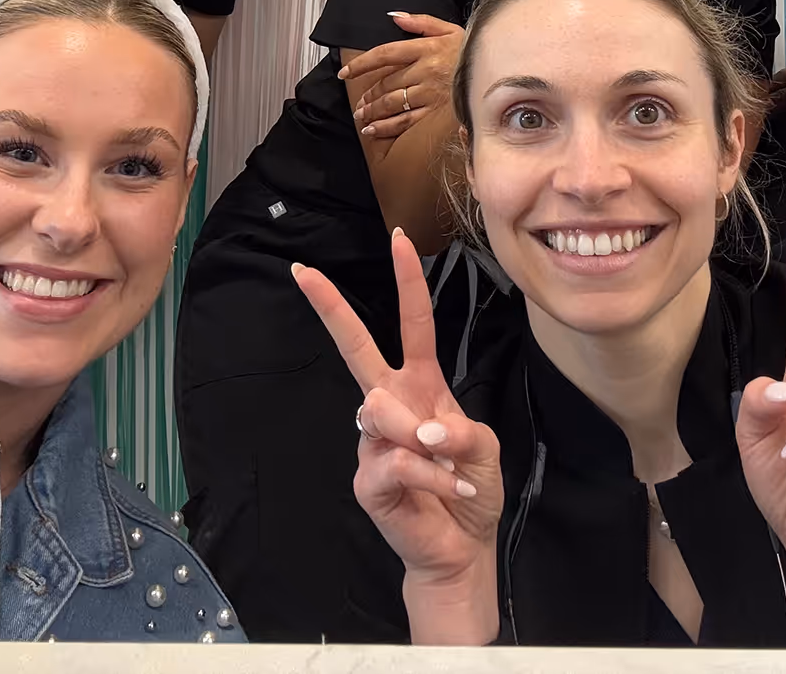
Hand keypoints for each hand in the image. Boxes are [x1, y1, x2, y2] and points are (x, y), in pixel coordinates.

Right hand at [293, 234, 502, 643]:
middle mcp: (391, 404)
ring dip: (425, 440)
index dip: (407, 282)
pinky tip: (442, 488)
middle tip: (303, 272)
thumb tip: (419, 429)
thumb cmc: (470, 489)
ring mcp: (372, 440)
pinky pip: (393, 460)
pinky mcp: (366, 478)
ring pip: (382, 411)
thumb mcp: (482, 449)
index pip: (412, 325)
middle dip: (331, 307)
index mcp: (422, 385)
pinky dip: (428, 475)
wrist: (462, 545)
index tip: (399, 240)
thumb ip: (458, 430)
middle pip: (356, 347)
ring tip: (448, 469)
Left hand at [340, 16, 465, 139]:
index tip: (345, 73)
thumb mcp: (449, 29)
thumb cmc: (471, 50)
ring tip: (361, 116)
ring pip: (392, 103)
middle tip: (358, 103)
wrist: (501, 69)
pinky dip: (386, 127)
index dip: (361, 64)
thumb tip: (394, 17)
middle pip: (386, 83)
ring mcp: (430, 92)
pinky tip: (373, 130)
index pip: (384, 54)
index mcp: (425, 48)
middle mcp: (424, 70)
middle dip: (367, 95)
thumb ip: (420, 22)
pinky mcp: (437, 112)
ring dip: (372, 111)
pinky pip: (406, 121)